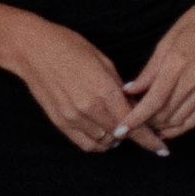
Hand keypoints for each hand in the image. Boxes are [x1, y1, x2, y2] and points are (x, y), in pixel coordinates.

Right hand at [7, 18, 170, 154]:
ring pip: (105, 141)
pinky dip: (99, 143)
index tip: (162, 148)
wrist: (32, 50)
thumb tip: (134, 106)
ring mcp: (73, 117)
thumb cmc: (69, 47)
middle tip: (138, 125)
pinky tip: (103, 133)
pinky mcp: (60, 122)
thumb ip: (120, 88)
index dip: (149, 138)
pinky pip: (86, 144)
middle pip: (121, 133)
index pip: (133, 123)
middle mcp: (89, 108)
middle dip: (134, 132)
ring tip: (117, 125)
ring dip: (116, 137)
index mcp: (104, 90)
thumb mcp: (103, 60)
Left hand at [120, 0, 194, 140]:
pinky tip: (166, 130)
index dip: (136, 117)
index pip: (154, 99)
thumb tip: (131, 90)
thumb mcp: (167, 40)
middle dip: (144, 123)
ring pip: (179, 120)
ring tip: (144, 126)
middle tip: (129, 121)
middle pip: (165, 113)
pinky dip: (178, 129)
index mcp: (179, 64)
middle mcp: (194, 80)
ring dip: (160, 128)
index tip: (122, 128)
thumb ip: (150, 69)